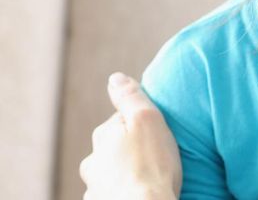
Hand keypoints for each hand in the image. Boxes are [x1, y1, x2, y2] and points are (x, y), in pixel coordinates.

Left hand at [80, 73, 181, 199]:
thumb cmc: (151, 167)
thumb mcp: (147, 120)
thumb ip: (131, 97)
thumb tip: (115, 78)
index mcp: (103, 135)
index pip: (121, 120)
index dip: (141, 124)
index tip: (156, 132)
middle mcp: (93, 161)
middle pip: (114, 148)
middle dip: (129, 150)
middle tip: (155, 157)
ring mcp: (95, 186)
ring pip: (111, 174)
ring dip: (124, 174)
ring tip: (147, 179)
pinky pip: (112, 194)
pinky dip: (122, 193)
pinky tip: (138, 193)